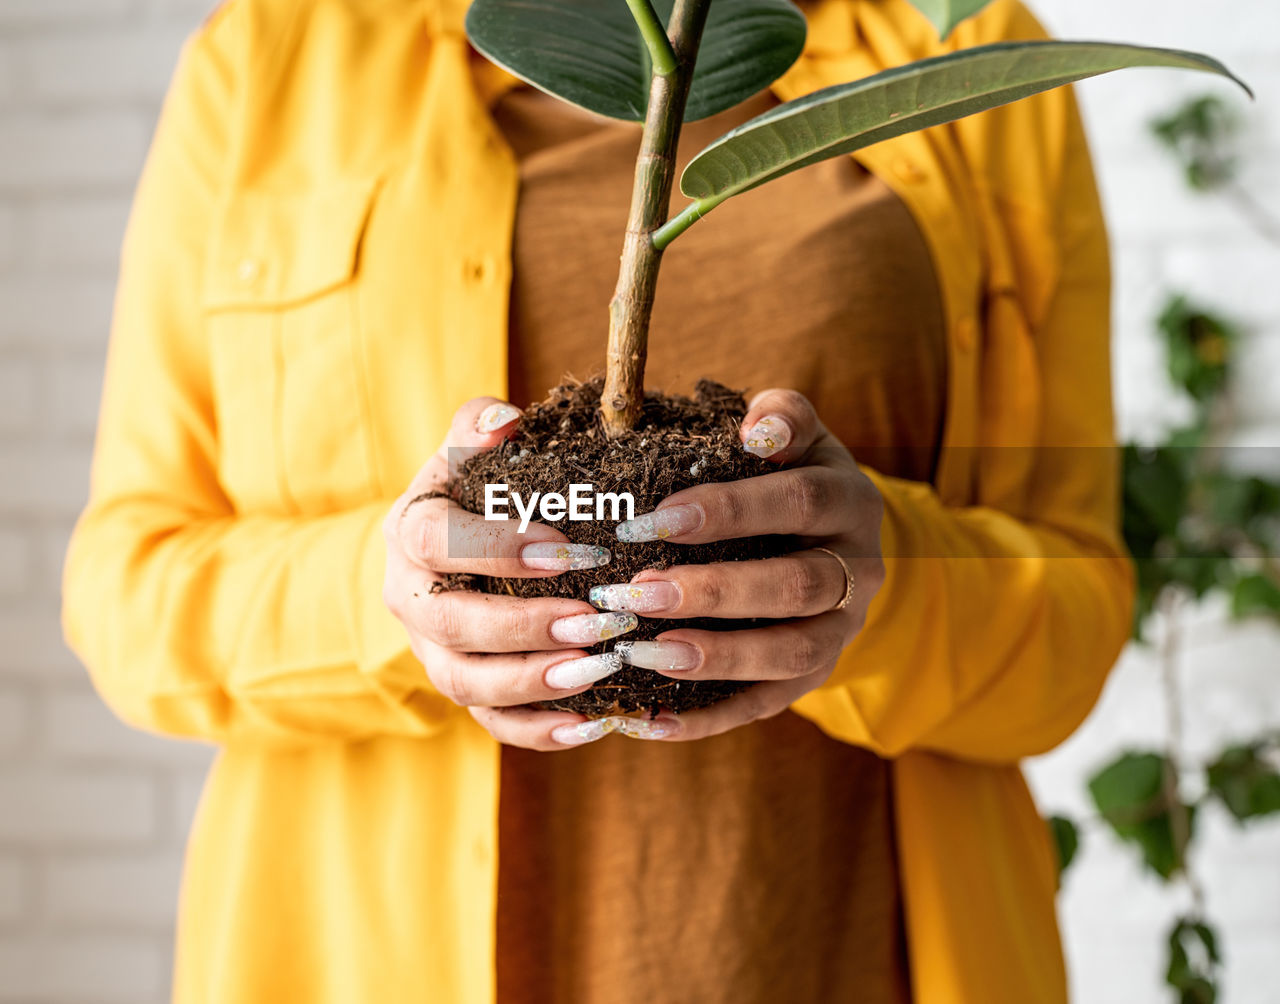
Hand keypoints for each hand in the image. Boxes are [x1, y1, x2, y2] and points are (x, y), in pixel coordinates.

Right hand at [382, 397, 647, 749]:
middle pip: (453, 623)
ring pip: (468, 682)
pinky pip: (492, 722)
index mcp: (409, 532)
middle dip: (527, 625)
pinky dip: (541, 731)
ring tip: (597, 669)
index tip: (567, 550)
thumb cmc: (471, 489)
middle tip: (596, 620)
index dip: (495, 547)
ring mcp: (431, 651)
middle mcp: (409, 598)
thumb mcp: (468, 449)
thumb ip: (481, 427)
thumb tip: (507, 423)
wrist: (444, 547)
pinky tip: (595, 721)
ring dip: (534, 681)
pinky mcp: (461, 688)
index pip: (435, 541)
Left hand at [584, 388, 885, 742]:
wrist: (839, 536)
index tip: (656, 518)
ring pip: (791, 653)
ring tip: (647, 655)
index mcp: (849, 501)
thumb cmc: (793, 476)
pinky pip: (768, 704)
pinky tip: (652, 721)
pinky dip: (711, 718)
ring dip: (718, 658)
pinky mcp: (815, 675)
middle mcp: (858, 570)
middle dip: (716, 592)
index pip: (799, 502)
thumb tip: (756, 428)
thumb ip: (782, 418)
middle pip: (798, 585)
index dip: (731, 509)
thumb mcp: (800, 437)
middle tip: (640, 593)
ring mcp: (840, 629)